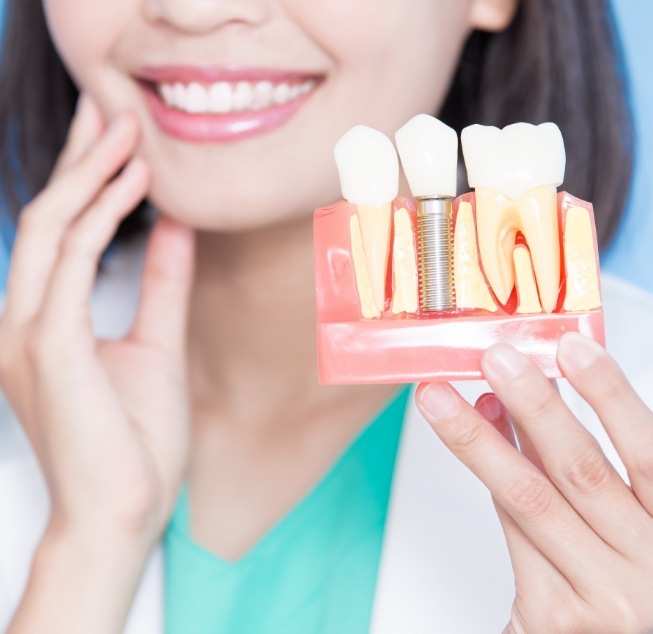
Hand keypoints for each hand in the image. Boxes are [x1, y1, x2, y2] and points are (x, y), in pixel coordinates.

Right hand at [0, 94, 194, 547]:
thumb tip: (173, 227)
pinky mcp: (47, 343)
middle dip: (81, 159)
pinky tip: (136, 184)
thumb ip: (160, 283)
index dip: (85, 179)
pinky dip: (100, 214)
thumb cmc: (135, 439)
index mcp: (45, 322)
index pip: (58, 232)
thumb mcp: (156, 343)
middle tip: (113, 110)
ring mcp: (26, 330)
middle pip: (47, 215)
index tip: (118, 140)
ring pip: (51, 225)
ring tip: (129, 131)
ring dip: (91, 173)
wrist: (125, 511)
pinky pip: (70, 259)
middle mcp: (23, 318)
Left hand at [416, 333, 652, 633]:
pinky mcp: (554, 617)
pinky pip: (512, 530)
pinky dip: (488, 478)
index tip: (571, 346)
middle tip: (495, 359)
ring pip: (529, 498)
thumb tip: (533, 395)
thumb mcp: (630, 518)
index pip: (648, 453)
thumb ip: (588, 461)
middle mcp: (648, 568)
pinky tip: (471, 438)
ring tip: (441, 398)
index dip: (610, 395)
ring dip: (479, 439)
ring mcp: (601, 597)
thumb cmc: (626, 575)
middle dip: (532, 406)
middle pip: (580, 471)